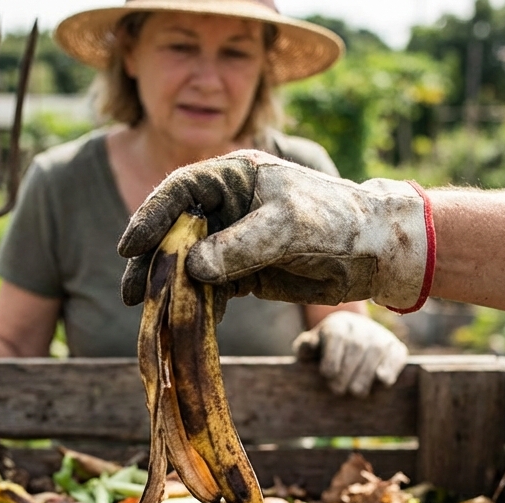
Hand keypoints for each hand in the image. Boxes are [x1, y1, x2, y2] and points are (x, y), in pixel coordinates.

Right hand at [119, 150, 427, 310]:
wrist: (374, 252)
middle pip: (173, 231)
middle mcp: (226, 206)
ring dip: (168, 289)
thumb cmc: (336, 221)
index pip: (180, 191)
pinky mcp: (241, 273)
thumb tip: (192, 268)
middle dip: (151, 261)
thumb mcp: (288, 227)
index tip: (130, 247)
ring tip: (150, 314)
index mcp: (234, 176)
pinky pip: (208, 289)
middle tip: (131, 293)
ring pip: (186, 264)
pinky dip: (196, 306)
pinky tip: (187, 323)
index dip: (150, 217)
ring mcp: (231, 241)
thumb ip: (241, 245)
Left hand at [293, 311, 407, 396]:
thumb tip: (308, 345)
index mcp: (338, 323)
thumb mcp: (311, 347)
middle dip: (347, 370)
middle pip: (356, 346)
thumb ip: (305, 347)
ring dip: (366, 374)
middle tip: (338, 390)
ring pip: (376, 350)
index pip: (336, 336)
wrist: (351, 342)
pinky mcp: (396, 347)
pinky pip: (397, 355)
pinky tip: (383, 381)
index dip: (332, 356)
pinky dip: (391, 367)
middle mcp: (361, 326)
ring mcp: (380, 335)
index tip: (326, 375)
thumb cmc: (325, 350)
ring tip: (356, 392)